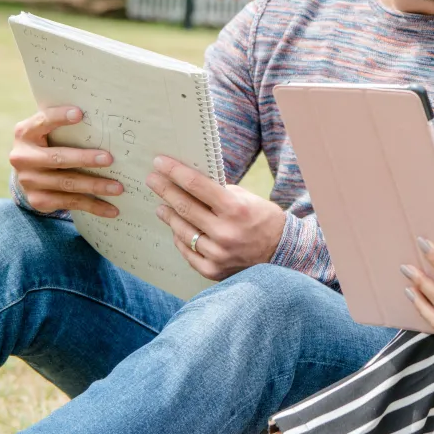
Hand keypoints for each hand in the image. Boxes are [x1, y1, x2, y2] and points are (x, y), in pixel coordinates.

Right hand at [9, 106, 120, 217]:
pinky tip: (112, 209)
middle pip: (57, 158)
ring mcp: (29, 181)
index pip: (42, 122)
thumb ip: (66, 126)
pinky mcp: (39, 200)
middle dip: (84, 159)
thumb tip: (105, 119)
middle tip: (109, 159)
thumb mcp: (50, 131)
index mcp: (26, 133)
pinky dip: (93, 206)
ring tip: (118, 188)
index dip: (59, 118)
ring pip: (67, 183)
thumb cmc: (50, 144)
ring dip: (95, 186)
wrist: (29, 173)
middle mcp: (22, 157)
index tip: (79, 113)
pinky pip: (70, 202)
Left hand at [146, 155, 285, 280]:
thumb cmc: (263, 219)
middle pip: (185, 207)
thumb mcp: (247, 199)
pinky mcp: (213, 270)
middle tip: (152, 179)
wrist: (281, 252)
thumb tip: (191, 183)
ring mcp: (218, 254)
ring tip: (161, 206)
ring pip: (182, 231)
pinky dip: (180, 238)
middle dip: (165, 190)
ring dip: (168, 215)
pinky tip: (176, 228)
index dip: (176, 172)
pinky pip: (187, 252)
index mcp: (236, 209)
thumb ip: (220, 193)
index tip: (160, 163)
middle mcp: (225, 232)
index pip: (198, 186)